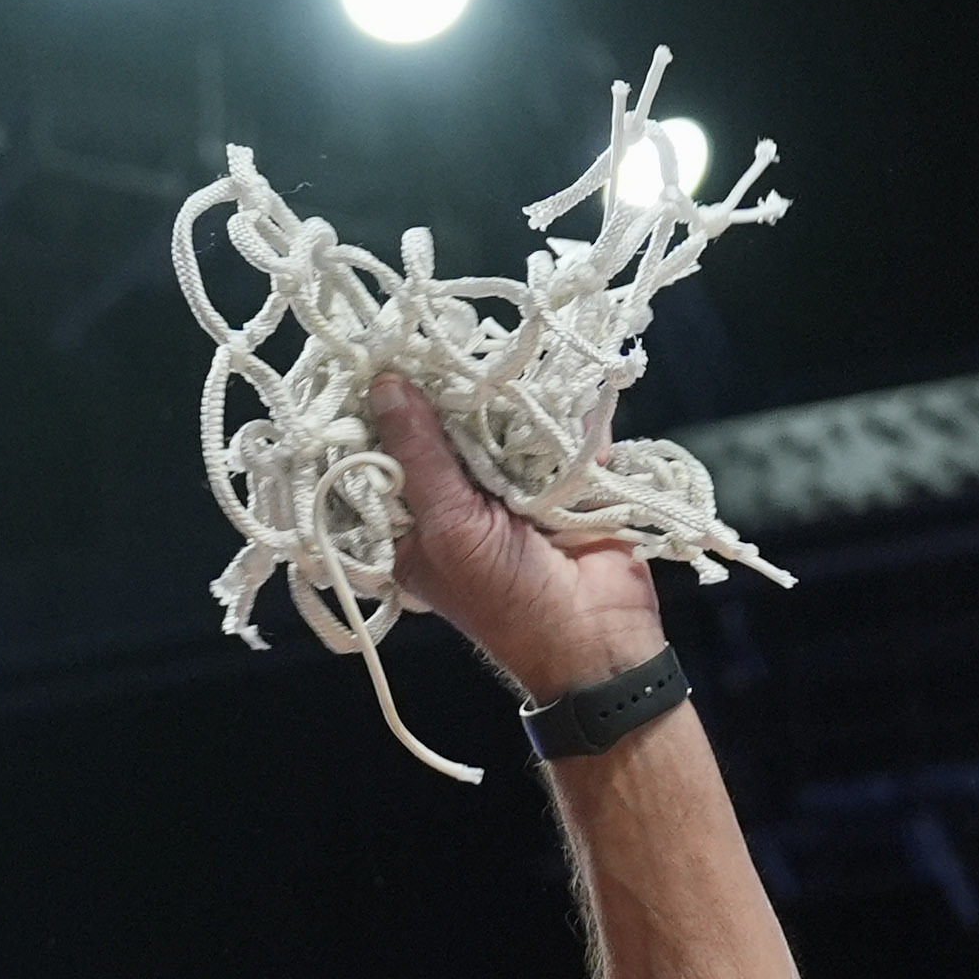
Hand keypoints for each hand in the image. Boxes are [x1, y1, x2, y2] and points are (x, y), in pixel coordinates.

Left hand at [372, 368, 667, 706]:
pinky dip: (561, 416)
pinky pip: (554, 434)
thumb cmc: (507, 596)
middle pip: (443, 429)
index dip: (383, 409)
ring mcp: (509, 489)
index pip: (385, 455)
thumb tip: (386, 385)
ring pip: (499, 423)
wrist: (596, 636)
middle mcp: (455, 502)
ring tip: (507, 360)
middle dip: (452, 392)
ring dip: (510, 399)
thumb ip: (420, 455)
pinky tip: (560, 388)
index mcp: (412, 524)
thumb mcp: (448, 526)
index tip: (382, 352)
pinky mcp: (560, 481)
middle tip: (453, 343)